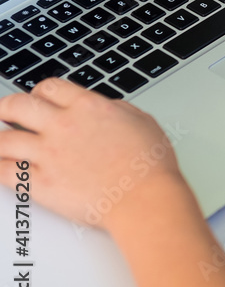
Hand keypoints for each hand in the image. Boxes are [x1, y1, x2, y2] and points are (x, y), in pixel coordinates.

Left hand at [0, 79, 185, 232]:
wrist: (145, 198)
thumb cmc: (149, 165)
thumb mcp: (141, 120)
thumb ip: (117, 110)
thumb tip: (107, 108)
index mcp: (88, 106)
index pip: (50, 88)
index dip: (39, 92)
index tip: (37, 99)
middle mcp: (63, 126)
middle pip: (18, 106)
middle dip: (6, 107)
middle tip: (4, 113)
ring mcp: (49, 155)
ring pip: (4, 140)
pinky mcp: (41, 185)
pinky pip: (4, 173)